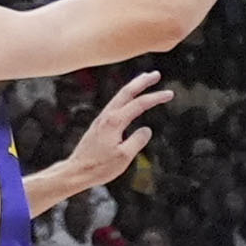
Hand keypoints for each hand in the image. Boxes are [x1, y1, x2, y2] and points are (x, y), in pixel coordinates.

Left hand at [64, 71, 169, 188]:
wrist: (75, 171)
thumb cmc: (98, 167)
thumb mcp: (124, 157)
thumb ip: (137, 141)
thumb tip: (147, 130)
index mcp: (114, 122)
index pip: (139, 104)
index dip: (156, 97)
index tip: (170, 94)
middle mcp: (107, 116)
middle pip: (126, 92)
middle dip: (142, 81)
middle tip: (156, 74)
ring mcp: (101, 119)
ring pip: (119, 97)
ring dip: (133, 86)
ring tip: (144, 80)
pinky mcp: (98, 125)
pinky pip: (115, 104)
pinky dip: (125, 97)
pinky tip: (127, 100)